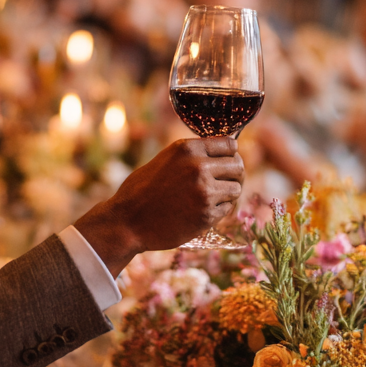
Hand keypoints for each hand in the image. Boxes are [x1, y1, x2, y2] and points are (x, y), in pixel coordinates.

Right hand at [76, 138, 244, 274]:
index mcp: (188, 149)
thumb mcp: (166, 159)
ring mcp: (204, 192)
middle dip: (234, 174)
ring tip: (211, 198)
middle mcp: (199, 167)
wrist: (127, 221)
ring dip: (227, 194)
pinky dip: (219, 210)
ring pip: (236, 189)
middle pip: (238, 166)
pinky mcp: (206, 216)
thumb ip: (193, 154)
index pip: (230, 144)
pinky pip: (227, 209)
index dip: (231, 154)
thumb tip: (225, 151)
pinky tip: (201, 211)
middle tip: (225, 183)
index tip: (226, 163)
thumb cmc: (142, 190)